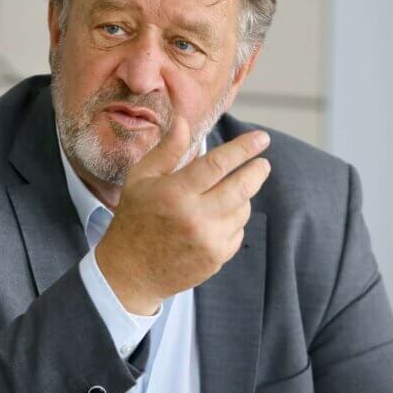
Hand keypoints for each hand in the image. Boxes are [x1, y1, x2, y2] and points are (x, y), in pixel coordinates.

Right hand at [95, 117, 270, 314]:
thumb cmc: (134, 218)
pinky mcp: (216, 258)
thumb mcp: (141, 178)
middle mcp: (195, 217)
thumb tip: (184, 121)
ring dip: (241, 197)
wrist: (130, 271)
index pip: (218, 164)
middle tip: (262, 163)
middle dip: (257, 171)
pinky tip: (215, 219)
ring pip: (242, 209)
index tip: (262, 138)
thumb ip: (167, 150)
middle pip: (241, 187)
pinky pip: (238, 231)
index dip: (243, 148)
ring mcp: (209, 241)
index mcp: (175, 193)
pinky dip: (233, 220)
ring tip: (225, 193)